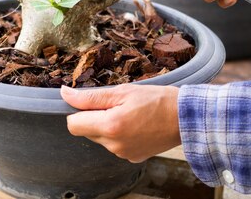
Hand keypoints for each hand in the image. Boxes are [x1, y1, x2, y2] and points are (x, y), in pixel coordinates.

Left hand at [60, 84, 180, 162]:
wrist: (186, 118)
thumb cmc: (156, 100)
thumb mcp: (122, 91)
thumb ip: (90, 96)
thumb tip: (64, 94)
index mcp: (110, 126)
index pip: (73, 125)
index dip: (77, 112)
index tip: (90, 103)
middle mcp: (114, 145)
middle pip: (86, 131)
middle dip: (94, 118)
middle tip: (116, 105)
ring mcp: (123, 154)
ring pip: (101, 138)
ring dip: (107, 126)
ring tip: (129, 114)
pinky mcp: (132, 158)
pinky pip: (115, 145)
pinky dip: (119, 135)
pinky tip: (136, 125)